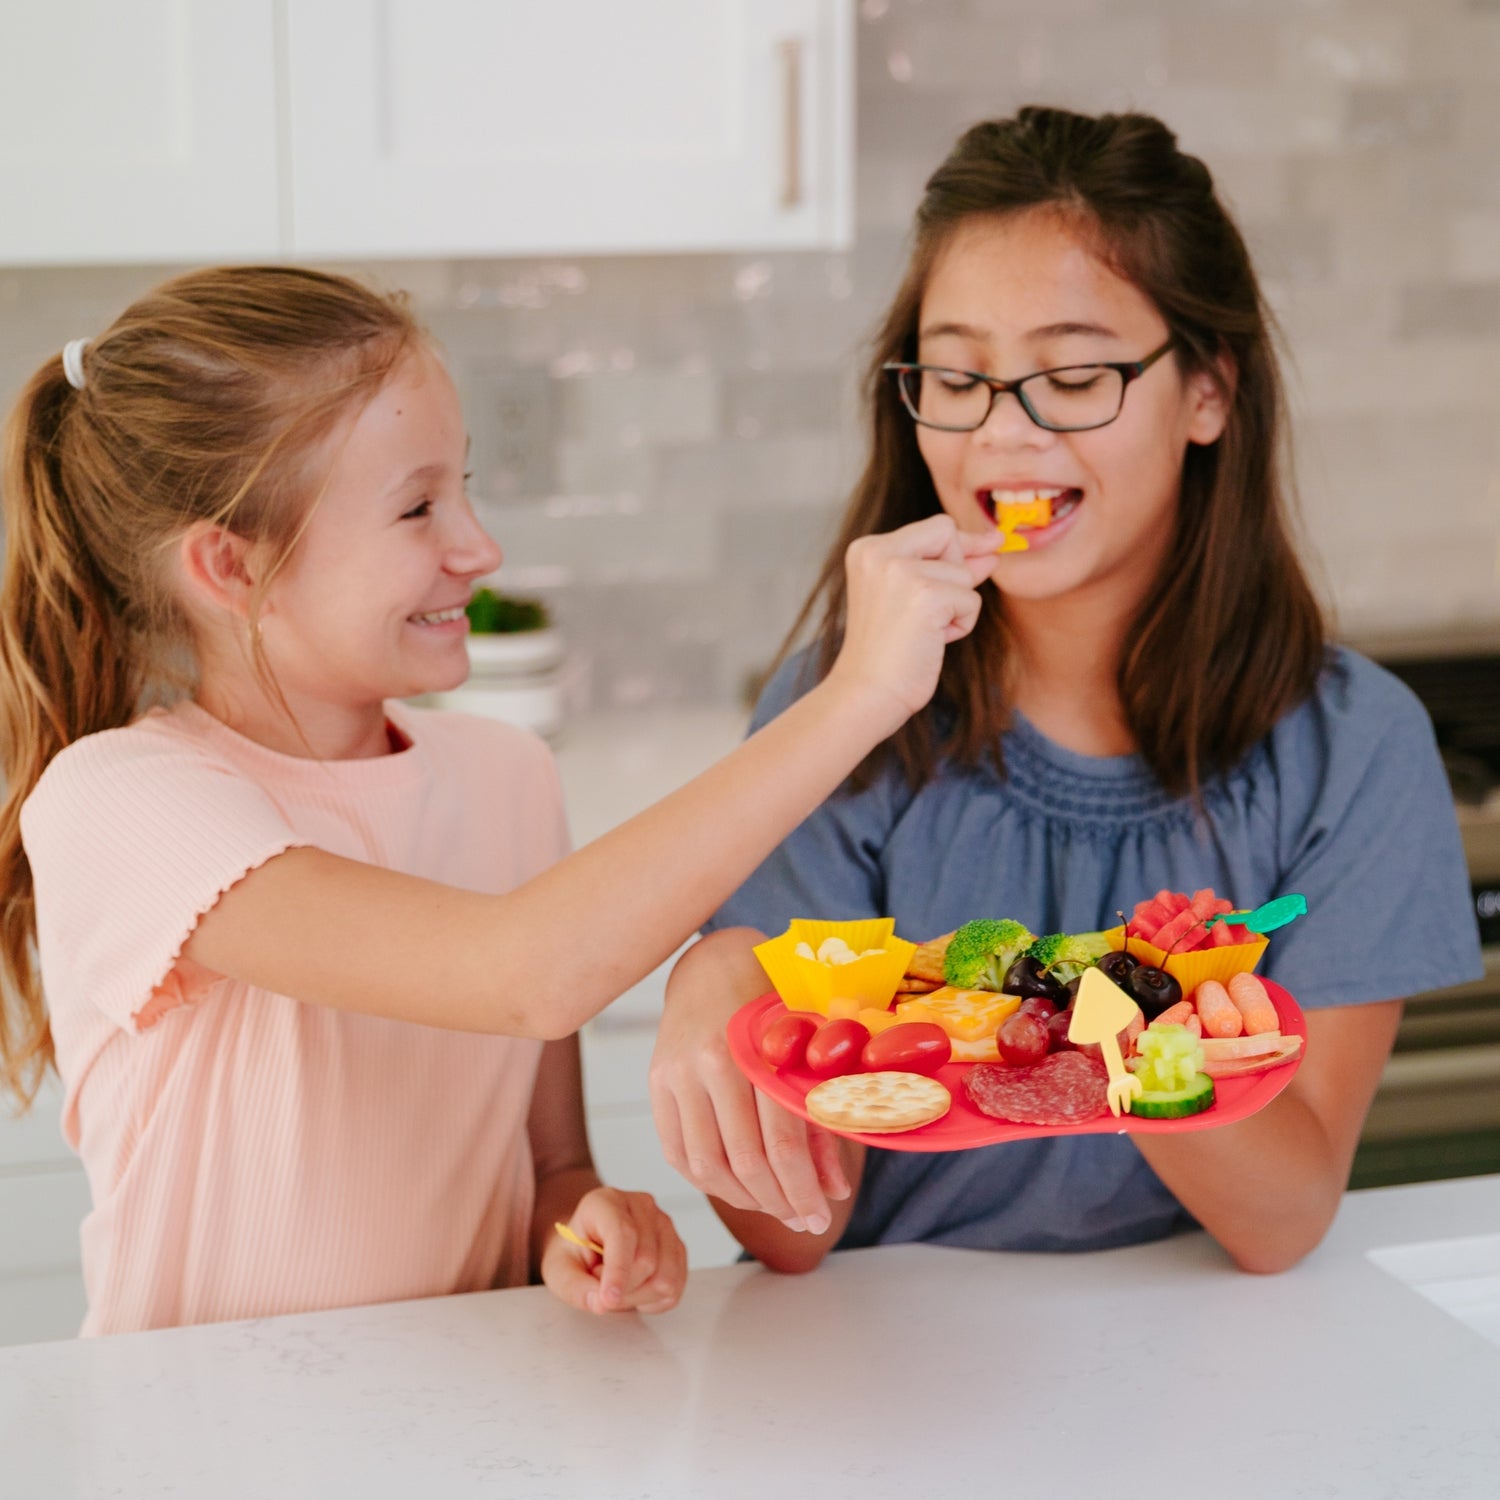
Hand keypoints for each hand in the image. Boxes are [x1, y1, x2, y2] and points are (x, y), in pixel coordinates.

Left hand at [541, 1187, 686, 1315]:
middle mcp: (641, 1206)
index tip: (609, 1300)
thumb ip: (575, 1287)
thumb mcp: (558, 1270)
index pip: (622, 1233)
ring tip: (619, 1284)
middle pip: (646, 1261)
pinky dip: (654, 1300)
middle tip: (600, 1286)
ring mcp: (664, 1224)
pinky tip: (635, 1289)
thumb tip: (600, 1302)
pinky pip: (675, 1287)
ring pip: (665, 1277)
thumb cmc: (575, 1253)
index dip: (618, 1271)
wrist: (589, 1246)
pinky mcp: (677, 1246)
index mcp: (606, 1202)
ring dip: (639, 1296)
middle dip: (623, 1289)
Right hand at [649, 933, 848, 1233]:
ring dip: (744, 1199)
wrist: (714, 965)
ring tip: (774, 1206)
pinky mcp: (655, 1082)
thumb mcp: (807, 1049)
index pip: (780, 1143)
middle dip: (778, 1202)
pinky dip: (709, 1180)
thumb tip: (832, 1192)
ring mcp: (675, 1073)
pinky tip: (738, 1186)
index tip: (822, 1217)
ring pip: (706, 1166)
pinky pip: (678, 1153)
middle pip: (744, 1161)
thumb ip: (820, 1118)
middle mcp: (709, 1061)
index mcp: (756, 1048)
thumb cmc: (772, 1003)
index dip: (803, 1190)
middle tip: (804, 1220)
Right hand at [826, 514, 993, 730]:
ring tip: (924, 632)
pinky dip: (961, 625)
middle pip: (949, 535)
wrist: (867, 692)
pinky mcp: (926, 595)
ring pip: (963, 574)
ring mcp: (901, 571)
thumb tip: (993, 546)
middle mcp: (879, 552)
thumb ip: (946, 566)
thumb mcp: (912, 597)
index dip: (961, 543)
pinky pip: (970, 600)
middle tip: (940, 610)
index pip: (934, 527)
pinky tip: (932, 640)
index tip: (991, 547)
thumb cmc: (888, 651)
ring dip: (956, 607)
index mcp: (867, 549)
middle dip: (959, 572)